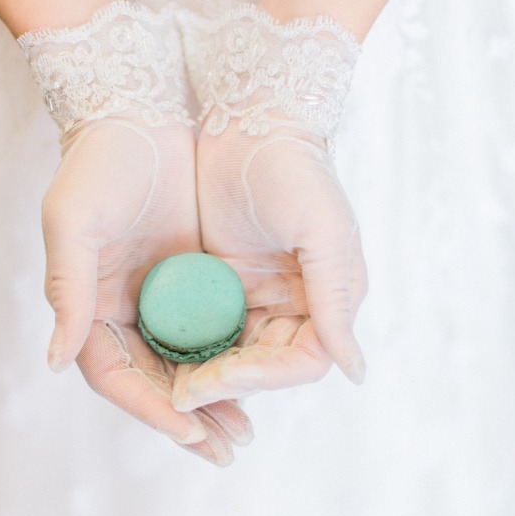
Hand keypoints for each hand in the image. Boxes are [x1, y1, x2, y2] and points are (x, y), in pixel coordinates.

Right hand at [19, 2, 252, 465]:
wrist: (137, 114)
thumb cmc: (99, 163)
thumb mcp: (75, 222)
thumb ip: (67, 291)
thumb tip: (54, 360)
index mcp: (88, 306)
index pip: (115, 375)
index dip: (151, 408)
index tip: (191, 431)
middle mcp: (119, 311)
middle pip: (151, 382)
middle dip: (187, 420)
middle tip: (226, 450)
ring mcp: (153, 300)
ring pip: (182, 366)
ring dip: (211, 401)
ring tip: (243, 432)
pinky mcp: (185, 282)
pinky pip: (206, 334)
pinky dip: (226, 360)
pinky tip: (253, 379)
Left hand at [172, 5, 367, 411]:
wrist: (247, 119)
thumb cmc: (292, 168)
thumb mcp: (321, 230)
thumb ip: (335, 301)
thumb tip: (355, 372)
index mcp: (327, 298)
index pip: (301, 361)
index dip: (261, 379)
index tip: (215, 379)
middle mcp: (297, 304)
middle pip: (264, 366)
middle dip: (227, 385)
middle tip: (182, 396)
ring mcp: (258, 295)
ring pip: (233, 354)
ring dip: (205, 375)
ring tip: (169, 390)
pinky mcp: (223, 282)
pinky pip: (206, 327)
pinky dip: (189, 346)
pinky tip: (159, 356)